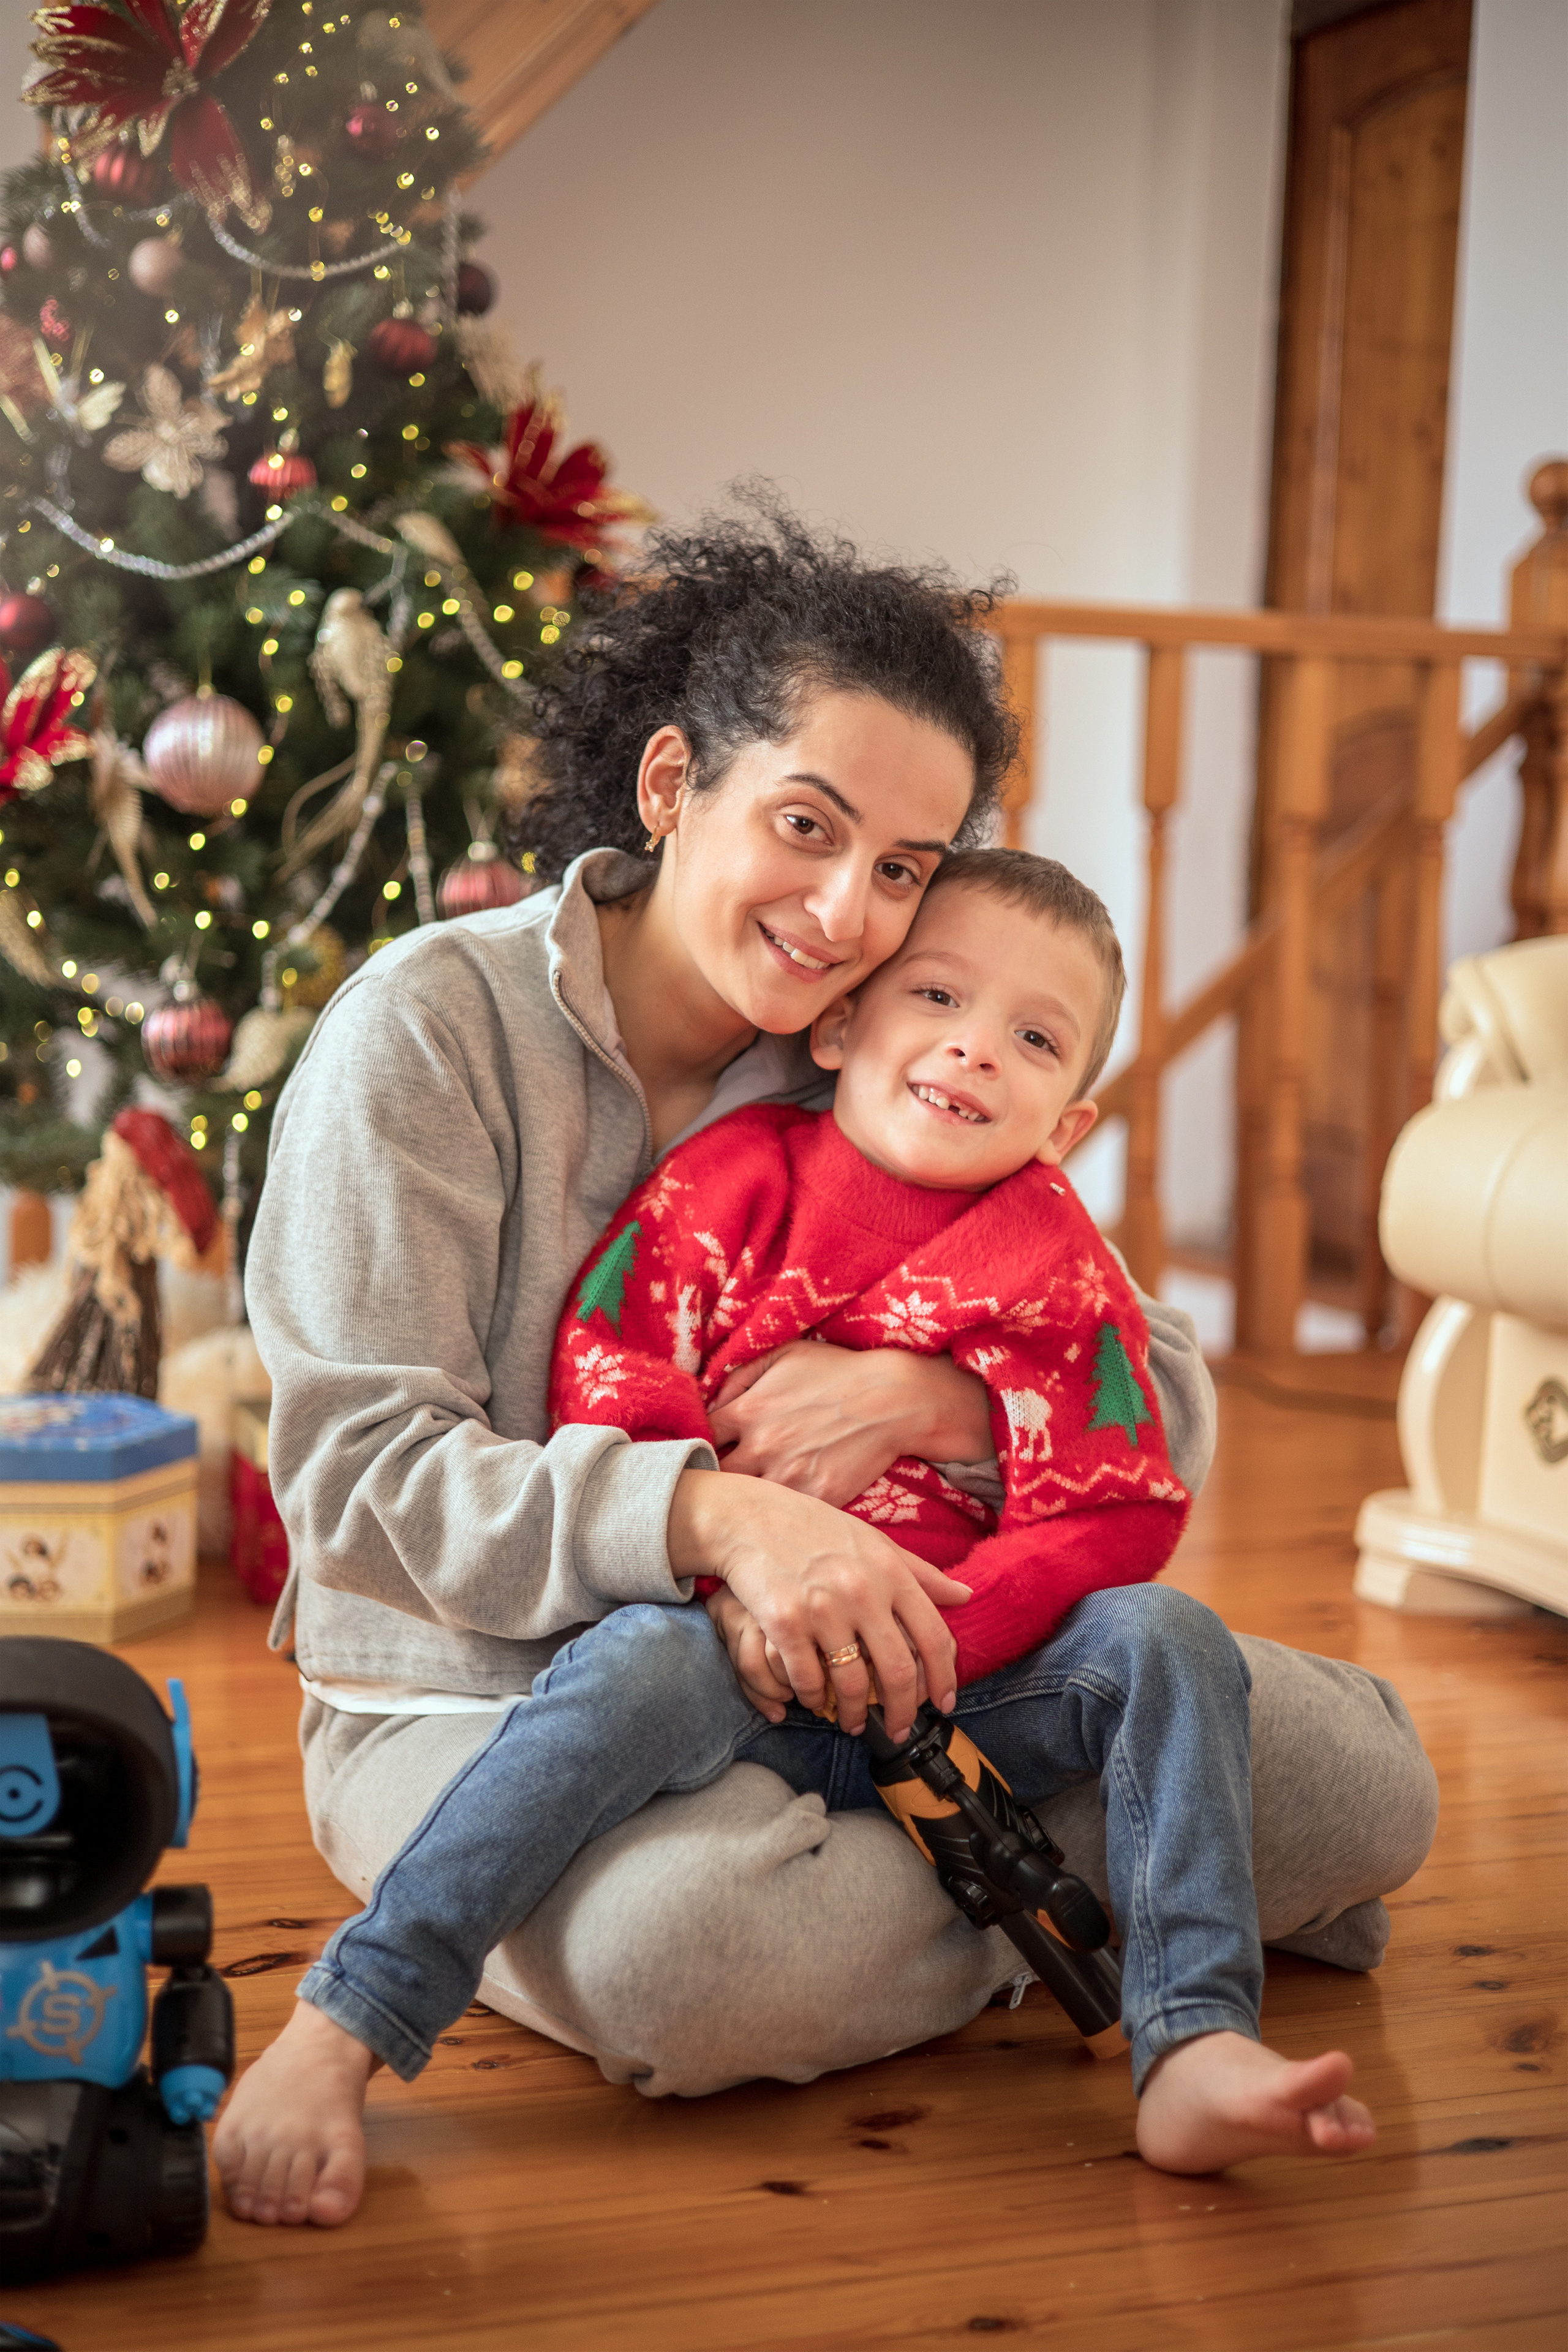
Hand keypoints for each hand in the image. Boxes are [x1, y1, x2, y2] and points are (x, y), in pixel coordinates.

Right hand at [670, 1467, 969, 1737]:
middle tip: (900, 1729)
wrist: (747, 1516)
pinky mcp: (783, 1622)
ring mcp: (821, 1607)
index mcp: (890, 1570)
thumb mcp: (874, 1541)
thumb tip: (965, 1596)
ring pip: (851, 1683)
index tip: (944, 1703)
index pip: (934, 1637)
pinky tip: (814, 1700)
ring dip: (855, 1714)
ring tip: (854, 1724)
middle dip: (903, 1711)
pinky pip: (807, 1679)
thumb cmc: (814, 1528)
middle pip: (898, 1671)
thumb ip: (920, 1572)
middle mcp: (862, 1589)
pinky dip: (812, 1698)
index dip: (944, 1678)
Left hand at [710, 1341, 992, 1507]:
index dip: (702, 1447)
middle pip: (716, 1479)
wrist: (894, 1399)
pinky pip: (786, 1516)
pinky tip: (781, 1512)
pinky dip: (780, 1515)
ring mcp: (790, 1477)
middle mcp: (762, 1447)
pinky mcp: (817, 1499)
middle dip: (716, 1481)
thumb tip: (711, 1400)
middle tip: (723, 1484)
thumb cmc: (838, 1372)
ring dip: (747, 1502)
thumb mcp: (784, 1355)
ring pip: (747, 1503)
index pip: (700, 1439)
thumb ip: (740, 1376)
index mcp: (748, 1411)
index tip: (713, 1452)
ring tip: (749, 1503)